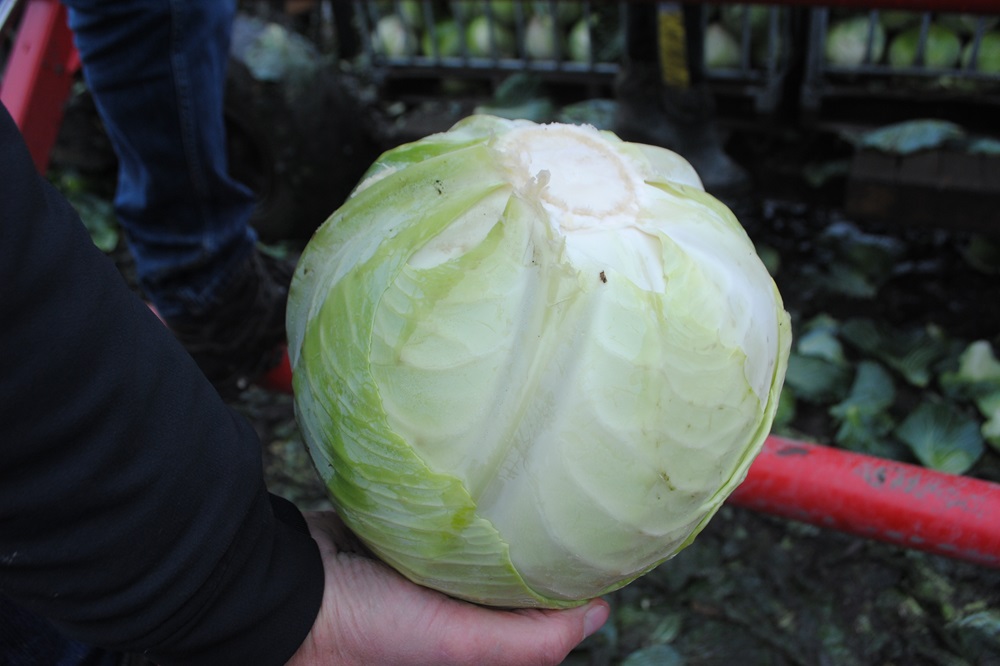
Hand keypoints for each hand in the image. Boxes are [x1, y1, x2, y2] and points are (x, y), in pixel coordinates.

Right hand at [286, 511, 609, 665]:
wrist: (289, 589)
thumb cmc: (370, 630)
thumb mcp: (461, 647)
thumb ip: (532, 641)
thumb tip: (600, 614)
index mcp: (466, 649)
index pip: (534, 627)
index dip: (565, 599)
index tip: (590, 558)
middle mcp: (449, 617)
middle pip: (510, 585)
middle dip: (535, 554)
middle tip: (565, 513)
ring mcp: (424, 578)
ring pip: (480, 550)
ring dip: (500, 525)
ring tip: (532, 489)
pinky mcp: (402, 544)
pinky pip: (445, 525)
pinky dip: (463, 509)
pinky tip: (482, 482)